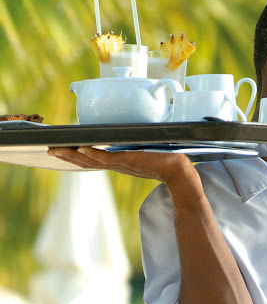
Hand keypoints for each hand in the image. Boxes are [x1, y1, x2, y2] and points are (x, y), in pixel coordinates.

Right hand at [47, 146, 193, 184]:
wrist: (179, 171)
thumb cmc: (167, 160)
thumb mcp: (146, 150)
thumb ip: (137, 144)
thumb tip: (135, 132)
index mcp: (120, 162)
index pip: (94, 159)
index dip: (77, 155)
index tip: (62, 150)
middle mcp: (118, 164)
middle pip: (87, 161)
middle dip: (67, 156)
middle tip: (49, 150)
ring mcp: (122, 164)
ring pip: (93, 160)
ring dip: (74, 155)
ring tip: (57, 150)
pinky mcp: (129, 161)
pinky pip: (108, 158)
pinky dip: (93, 154)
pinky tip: (81, 149)